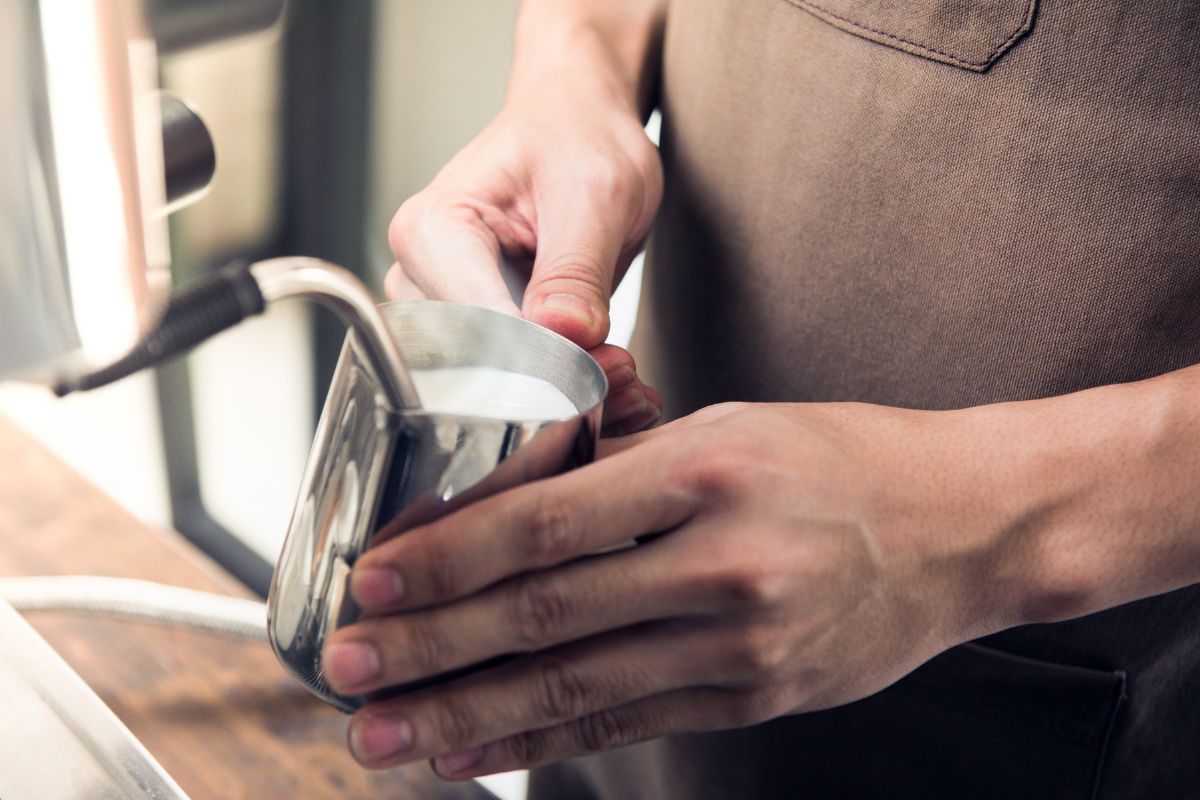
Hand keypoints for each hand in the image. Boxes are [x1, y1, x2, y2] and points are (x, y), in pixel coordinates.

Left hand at [321, 402, 1023, 777]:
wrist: (963, 528)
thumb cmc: (843, 461)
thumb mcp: (729, 427)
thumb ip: (620, 468)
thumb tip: (512, 505)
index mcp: (705, 472)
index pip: (546, 523)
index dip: (447, 558)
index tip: (376, 581)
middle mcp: (720, 562)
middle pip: (545, 614)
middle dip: (431, 649)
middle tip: (348, 671)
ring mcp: (742, 641)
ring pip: (576, 686)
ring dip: (469, 715)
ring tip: (389, 736)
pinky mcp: (755, 695)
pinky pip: (631, 721)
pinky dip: (547, 739)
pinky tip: (484, 750)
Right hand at [385, 80, 662, 434]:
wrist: (579, 126)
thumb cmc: (577, 137)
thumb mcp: (593, 192)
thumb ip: (576, 267)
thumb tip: (566, 334)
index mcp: (433, 231)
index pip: (479, 325)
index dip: (545, 361)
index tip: (607, 370)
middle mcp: (423, 275)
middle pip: (484, 364)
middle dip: (562, 383)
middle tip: (628, 376)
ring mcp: (447, 306)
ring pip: (502, 382)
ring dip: (571, 393)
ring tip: (629, 380)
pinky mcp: (479, 328)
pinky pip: (520, 377)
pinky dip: (574, 387)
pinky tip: (620, 387)